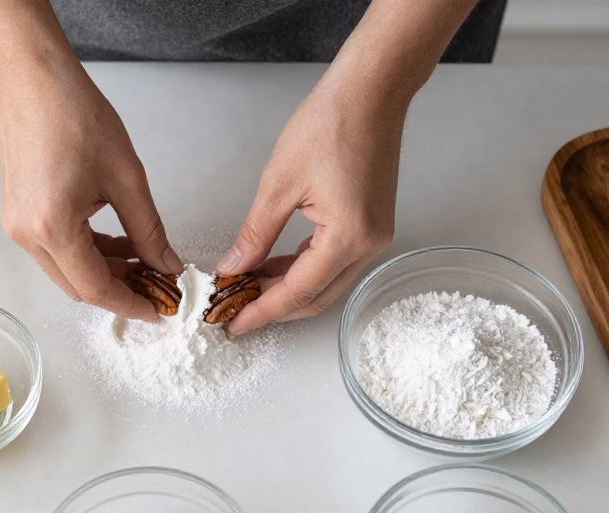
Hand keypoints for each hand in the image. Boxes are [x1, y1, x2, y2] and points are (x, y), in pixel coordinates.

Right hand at [0, 68, 181, 320]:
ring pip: (66, 271)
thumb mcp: (126, 177)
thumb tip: (166, 265)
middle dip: (119, 290)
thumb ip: (148, 229)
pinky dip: (85, 253)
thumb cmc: (75, 115)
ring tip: (143, 258)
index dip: (130, 304)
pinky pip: (54, 250)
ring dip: (103, 271)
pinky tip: (116, 241)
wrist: (31, 81)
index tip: (159, 310)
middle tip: (157, 284)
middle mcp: (27, 235)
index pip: (95, 288)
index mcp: (52, 228)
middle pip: (77, 287)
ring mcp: (17, 226)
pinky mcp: (17, 215)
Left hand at [216, 71, 404, 334]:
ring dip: (287, 288)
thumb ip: (255, 234)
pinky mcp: (372, 223)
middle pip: (316, 296)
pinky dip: (303, 267)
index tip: (232, 325)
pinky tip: (273, 264)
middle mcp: (369, 245)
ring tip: (246, 288)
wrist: (371, 91)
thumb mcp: (279, 184)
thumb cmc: (330, 124)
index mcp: (348, 237)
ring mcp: (375, 236)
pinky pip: (334, 260)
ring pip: (326, 281)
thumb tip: (233, 269)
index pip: (298, 292)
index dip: (261, 312)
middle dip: (273, 307)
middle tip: (233, 311)